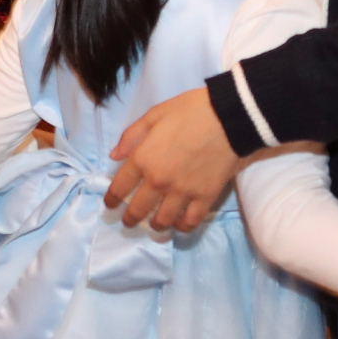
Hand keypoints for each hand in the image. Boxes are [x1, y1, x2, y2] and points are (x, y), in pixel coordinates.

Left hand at [105, 86, 240, 231]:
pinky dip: (183, 227)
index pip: (120, 186)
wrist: (227, 118)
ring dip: (155, 226)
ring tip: (154, 226)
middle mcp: (159, 181)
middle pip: (138, 209)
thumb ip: (131, 136)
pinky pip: (191, 221)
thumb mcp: (154, 115)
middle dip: (130, 219)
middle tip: (128, 223)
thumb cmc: (189, 111)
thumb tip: (114, 156)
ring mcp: (183, 192)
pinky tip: (179, 225)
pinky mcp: (205, 197)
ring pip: (163, 220)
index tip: (110, 205)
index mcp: (143, 159)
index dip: (112, 199)